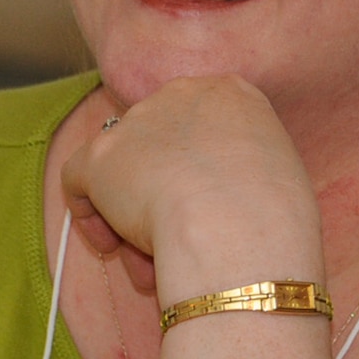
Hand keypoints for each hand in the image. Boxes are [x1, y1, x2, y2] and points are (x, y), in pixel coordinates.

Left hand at [61, 76, 322, 304]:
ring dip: (133, 216)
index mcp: (231, 94)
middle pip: (160, 145)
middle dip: (161, 194)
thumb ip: (245, 167)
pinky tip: (114, 248)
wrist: (236, 227)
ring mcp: (137, 122)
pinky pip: (80, 181)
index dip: (196, 168)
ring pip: (125, 168)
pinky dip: (91, 216)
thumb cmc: (273, 215)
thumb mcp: (278, 172)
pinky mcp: (100, 155)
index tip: (204, 201)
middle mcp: (180, 94)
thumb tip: (225, 193)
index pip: (201, 124)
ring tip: (152, 264)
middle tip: (175, 240)